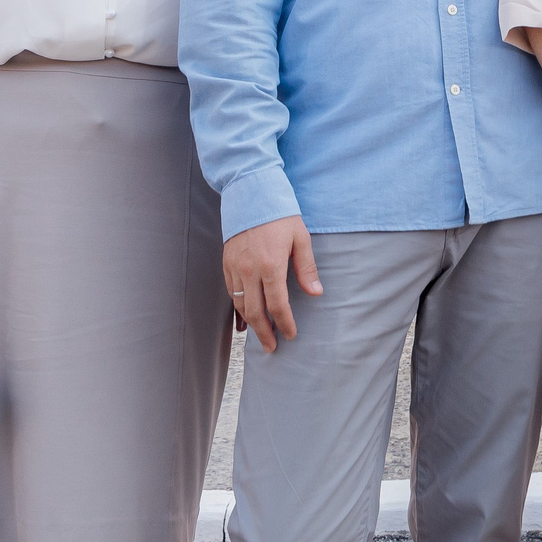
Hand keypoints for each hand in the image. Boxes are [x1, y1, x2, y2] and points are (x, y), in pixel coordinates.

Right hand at [224, 216, 320, 349]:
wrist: (250, 193)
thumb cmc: (280, 214)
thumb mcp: (300, 237)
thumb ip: (306, 267)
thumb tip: (315, 293)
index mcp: (271, 265)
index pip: (278, 305)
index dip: (285, 323)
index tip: (291, 335)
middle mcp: (249, 270)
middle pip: (255, 312)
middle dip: (265, 333)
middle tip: (272, 348)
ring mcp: (235, 267)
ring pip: (240, 305)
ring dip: (251, 324)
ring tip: (260, 336)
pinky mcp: (226, 263)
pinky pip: (231, 293)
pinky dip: (237, 308)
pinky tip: (245, 318)